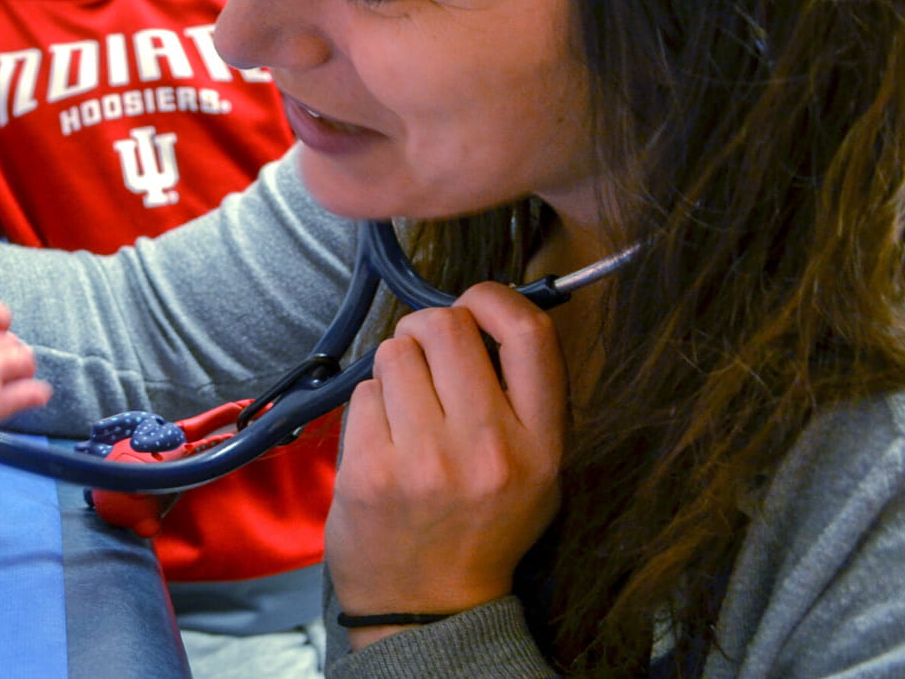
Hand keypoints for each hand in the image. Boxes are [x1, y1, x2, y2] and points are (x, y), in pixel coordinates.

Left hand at [325, 283, 564, 644]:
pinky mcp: (370, 470)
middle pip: (446, 327)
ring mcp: (425, 460)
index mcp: (543, 446)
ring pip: (394, 352)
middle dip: (426, 329)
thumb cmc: (480, 526)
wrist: (429, 606)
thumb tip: (480, 314)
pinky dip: (369, 406)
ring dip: (394, 368)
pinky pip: (362, 393)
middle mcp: (489, 449)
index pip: (529, 335)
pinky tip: (383, 441)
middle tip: (423, 357)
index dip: (494, 299)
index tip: (474, 303)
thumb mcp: (536, 471)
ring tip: (405, 409)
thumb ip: (521, 397)